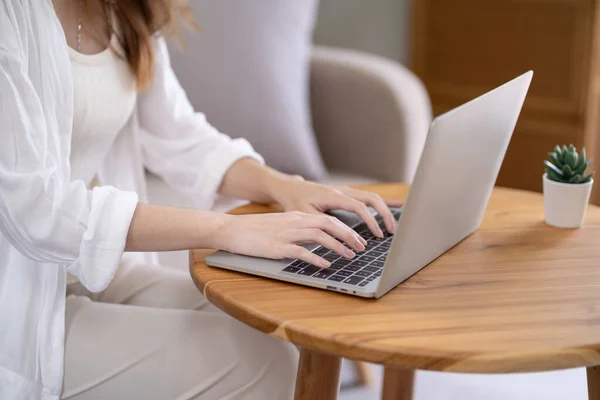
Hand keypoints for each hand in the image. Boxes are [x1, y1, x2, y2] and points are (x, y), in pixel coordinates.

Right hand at [212, 212, 366, 267]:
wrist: (230, 229)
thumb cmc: (254, 229)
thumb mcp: (280, 224)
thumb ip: (298, 227)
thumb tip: (316, 236)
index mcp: (297, 216)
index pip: (328, 218)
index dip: (346, 228)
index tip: (358, 239)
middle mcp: (294, 222)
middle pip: (329, 224)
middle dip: (349, 235)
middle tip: (361, 247)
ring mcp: (286, 234)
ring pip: (319, 235)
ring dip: (338, 246)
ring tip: (349, 256)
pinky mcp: (277, 247)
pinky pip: (301, 251)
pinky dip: (316, 258)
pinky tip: (326, 265)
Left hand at [270, 177, 402, 237]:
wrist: (291, 188)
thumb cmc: (295, 202)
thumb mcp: (303, 214)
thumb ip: (320, 222)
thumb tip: (339, 234)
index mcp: (333, 196)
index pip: (359, 207)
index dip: (371, 220)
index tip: (378, 235)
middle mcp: (343, 191)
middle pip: (372, 199)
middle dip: (384, 215)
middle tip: (391, 232)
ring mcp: (347, 191)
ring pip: (372, 197)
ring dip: (385, 210)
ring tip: (394, 226)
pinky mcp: (348, 194)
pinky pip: (369, 197)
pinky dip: (383, 202)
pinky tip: (397, 206)